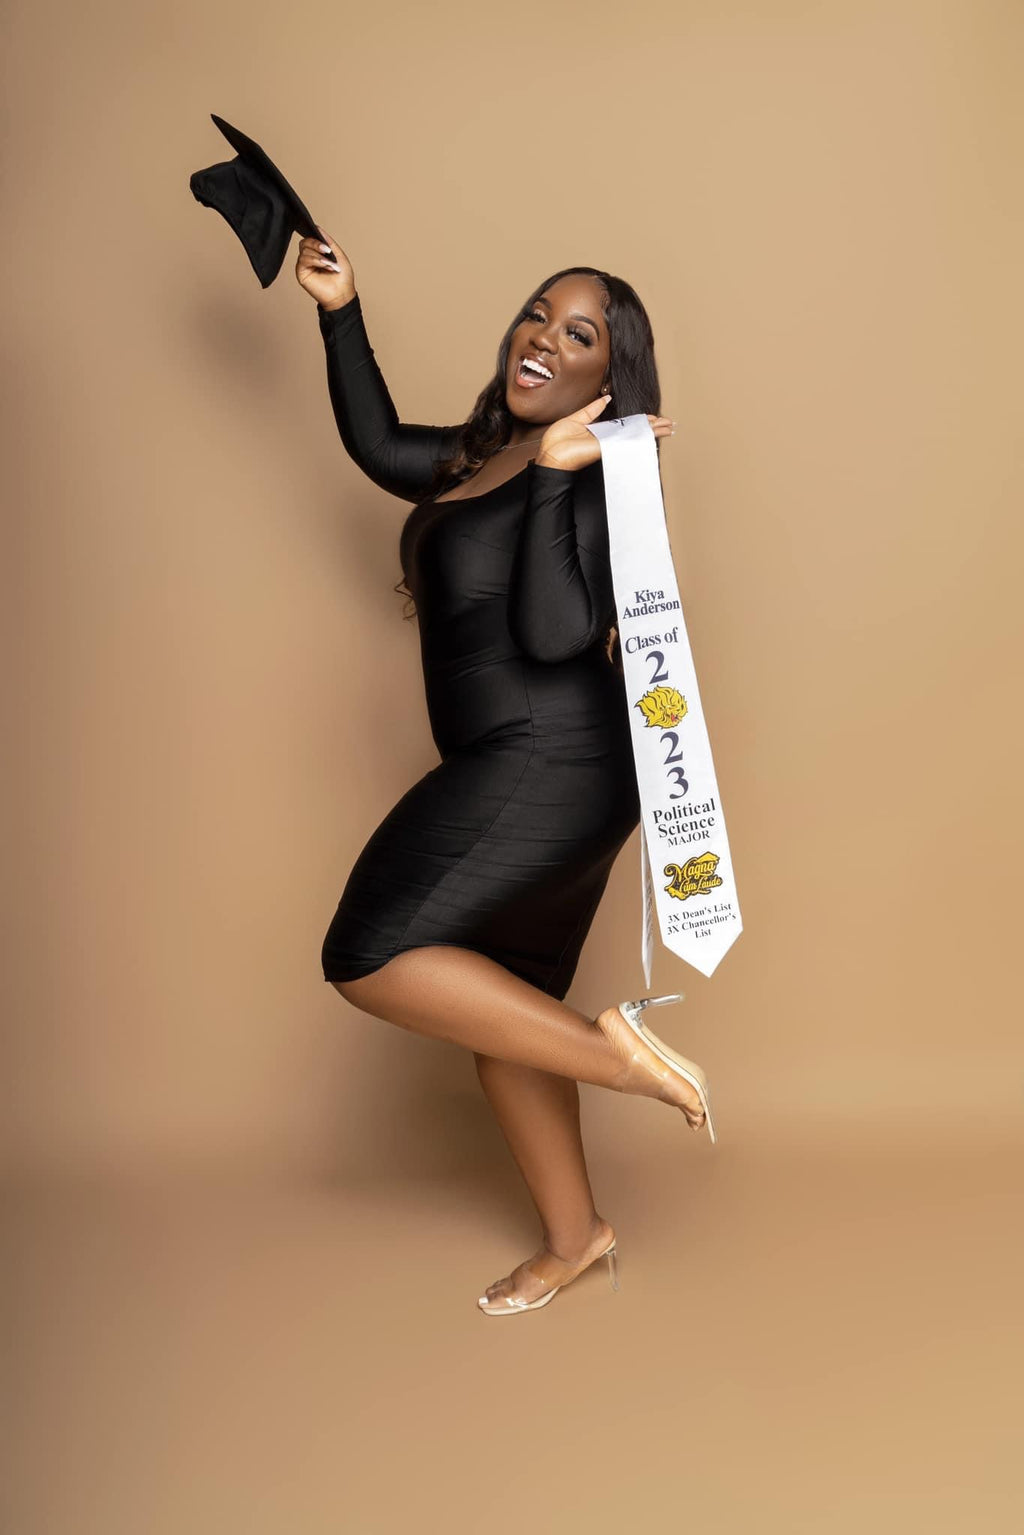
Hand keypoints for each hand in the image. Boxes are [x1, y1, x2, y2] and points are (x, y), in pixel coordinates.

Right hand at [296, 225, 356, 309]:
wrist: (342, 294)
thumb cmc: (342, 278)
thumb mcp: (338, 254)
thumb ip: (328, 241)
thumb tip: (318, 228)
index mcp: (318, 253)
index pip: (310, 238)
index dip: (314, 236)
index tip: (322, 238)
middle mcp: (310, 258)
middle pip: (305, 242)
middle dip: (316, 243)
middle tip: (327, 251)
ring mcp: (305, 265)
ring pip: (304, 250)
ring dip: (319, 256)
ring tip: (330, 264)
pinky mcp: (301, 273)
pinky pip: (303, 259)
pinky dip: (315, 260)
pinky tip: (325, 266)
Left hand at [536, 396, 673, 471]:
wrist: (551, 455)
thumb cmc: (557, 442)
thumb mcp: (576, 418)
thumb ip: (592, 409)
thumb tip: (605, 400)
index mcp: (600, 431)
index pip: (625, 424)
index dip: (639, 420)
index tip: (652, 417)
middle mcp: (608, 438)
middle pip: (635, 430)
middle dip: (653, 426)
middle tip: (669, 423)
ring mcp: (610, 443)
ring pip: (636, 435)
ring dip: (654, 430)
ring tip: (670, 427)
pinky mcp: (608, 446)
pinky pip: (628, 439)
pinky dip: (642, 436)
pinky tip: (655, 433)